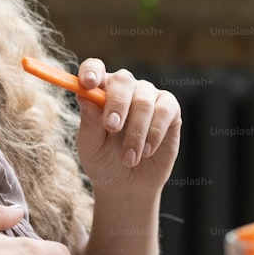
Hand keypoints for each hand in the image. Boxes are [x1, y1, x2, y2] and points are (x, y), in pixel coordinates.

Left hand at [74, 58, 181, 197]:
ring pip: (144, 101)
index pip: (95, 69)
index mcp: (99, 91)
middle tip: (111, 127)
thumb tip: (84, 95)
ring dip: (135, 132)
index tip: (88, 84)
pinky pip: (165, 111)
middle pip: (123, 81)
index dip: (92, 71)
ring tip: (129, 159)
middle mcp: (125, 89)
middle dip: (117, 104)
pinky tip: (146, 151)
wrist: (127, 185)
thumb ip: (88, 121)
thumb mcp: (90, 146)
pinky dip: (154, 133)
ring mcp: (148, 97)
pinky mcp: (170, 110)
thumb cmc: (104, 161)